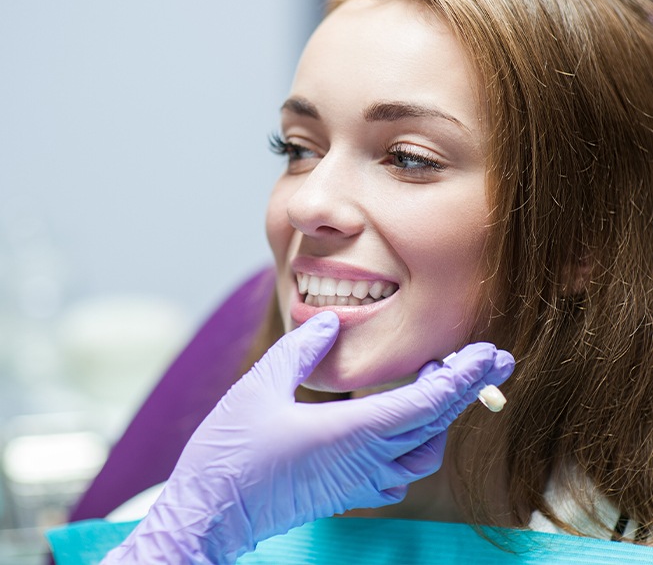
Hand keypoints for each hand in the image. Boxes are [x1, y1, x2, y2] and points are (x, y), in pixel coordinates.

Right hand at [102, 311, 513, 563]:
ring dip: (441, 417)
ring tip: (439, 383)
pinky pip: (400, 472)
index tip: (490, 355)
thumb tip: (329, 322)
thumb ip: (301, 349)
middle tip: (487, 359)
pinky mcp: (348, 493)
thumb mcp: (260, 386)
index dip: (462, 378)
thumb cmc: (231, 452)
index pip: (426, 404)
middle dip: (465, 389)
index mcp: (351, 432)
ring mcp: (359, 483)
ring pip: (424, 453)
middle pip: (434, 425)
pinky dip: (416, 444)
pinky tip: (404, 426)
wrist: (210, 514)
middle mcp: (365, 461)